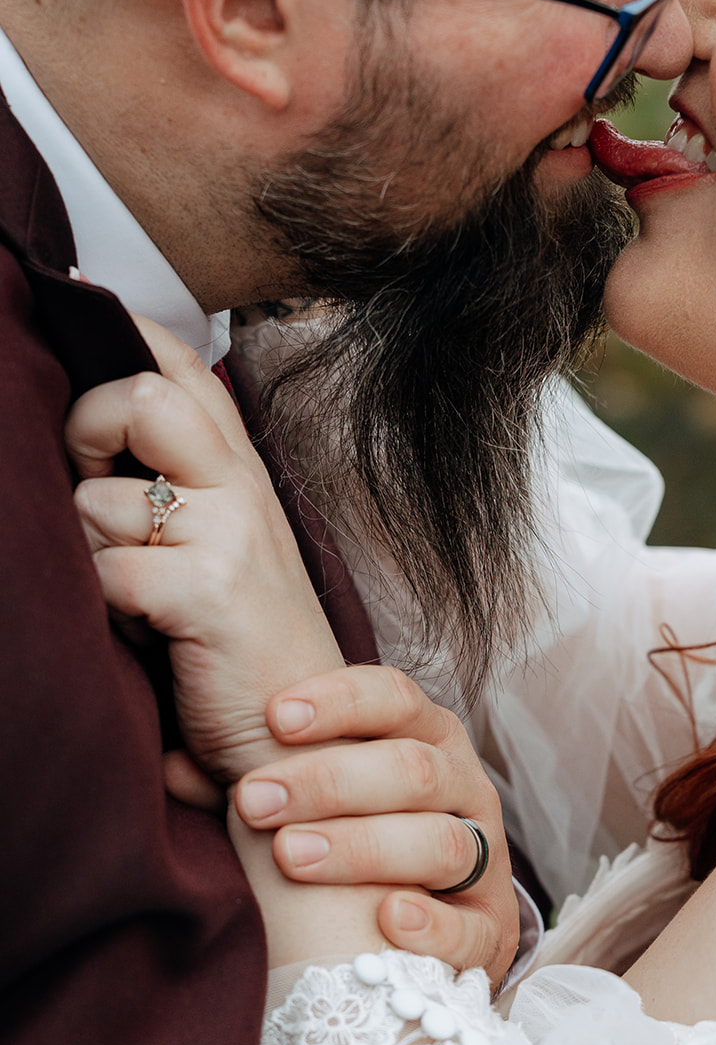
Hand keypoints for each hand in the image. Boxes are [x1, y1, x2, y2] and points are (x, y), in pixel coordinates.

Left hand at [65, 318, 343, 782]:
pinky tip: (140, 635)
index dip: (131, 330)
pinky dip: (100, 606)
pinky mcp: (208, 590)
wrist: (306, 748)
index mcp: (244, 475)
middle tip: (90, 480)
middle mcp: (243, 490)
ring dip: (87, 553)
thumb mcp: (223, 555)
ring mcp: (230, 534)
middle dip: (86, 427)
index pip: (187, 371)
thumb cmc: (249, 653)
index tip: (80, 296)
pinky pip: (105, 571)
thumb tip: (97, 444)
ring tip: (128, 598)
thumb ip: (180, 493)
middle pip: (144, 396)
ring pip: (100, 500)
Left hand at [234, 665, 520, 986]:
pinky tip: (385, 919)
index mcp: (427, 736)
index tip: (272, 716)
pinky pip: (471, 925)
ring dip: (363, 847)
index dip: (339, 702)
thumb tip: (172, 765)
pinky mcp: (493, 929)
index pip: (396, 697)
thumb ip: (251, 775)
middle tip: (252, 802)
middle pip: (411, 768)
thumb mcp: (312, 798)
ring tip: (291, 856)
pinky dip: (430, 923)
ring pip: (441, 840)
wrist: (421, 928)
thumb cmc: (352, 839)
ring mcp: (486, 856)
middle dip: (329, 781)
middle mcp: (464, 786)